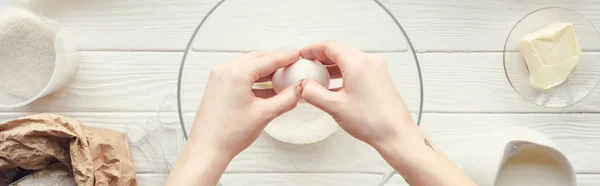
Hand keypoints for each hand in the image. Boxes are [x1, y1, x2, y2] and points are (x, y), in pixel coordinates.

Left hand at [166, 51, 302, 185]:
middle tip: (291, 65)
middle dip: (275, 61)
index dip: (285, 57)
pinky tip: (265, 88)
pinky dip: (254, 79)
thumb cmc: (227, 134)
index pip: (267, 60)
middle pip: (256, 59)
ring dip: (264, 70)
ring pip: (247, 66)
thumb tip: (297, 90)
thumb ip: (286, 99)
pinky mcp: (217, 87)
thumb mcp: (264, 114)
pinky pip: (239, 75)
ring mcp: (218, 79)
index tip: (295, 55)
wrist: (208, 148)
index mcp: (235, 74)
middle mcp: (224, 72)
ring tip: (281, 78)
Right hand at [299, 41, 474, 185]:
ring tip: (317, 77)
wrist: (396, 134)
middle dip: (321, 58)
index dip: (312, 49)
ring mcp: (377, 70)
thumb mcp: (335, 106)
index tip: (302, 55)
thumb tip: (303, 85)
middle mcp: (369, 62)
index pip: (330, 46)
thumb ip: (313, 93)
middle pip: (340, 51)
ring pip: (348, 61)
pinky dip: (343, 74)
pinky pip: (358, 70)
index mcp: (358, 63)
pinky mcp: (380, 79)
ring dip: (332, 67)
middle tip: (307, 66)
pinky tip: (333, 87)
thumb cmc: (372, 121)